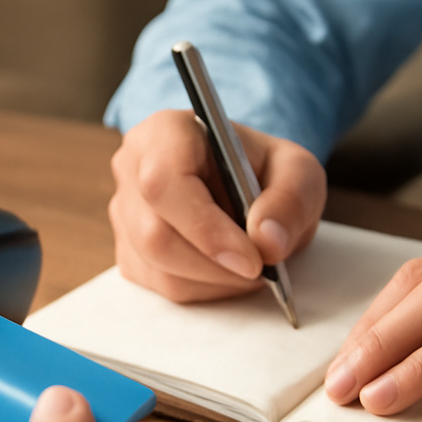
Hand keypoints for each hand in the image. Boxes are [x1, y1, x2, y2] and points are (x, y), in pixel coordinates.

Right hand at [109, 108, 325, 301]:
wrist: (243, 184)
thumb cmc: (262, 170)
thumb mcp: (298, 171)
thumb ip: (291, 199)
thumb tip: (267, 240)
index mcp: (165, 132)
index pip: (163, 182)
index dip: (205, 227)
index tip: (252, 258)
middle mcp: (132, 169)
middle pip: (154, 235)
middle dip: (215, 265)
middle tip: (260, 270)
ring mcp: (124, 212)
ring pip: (158, 267)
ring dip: (214, 280)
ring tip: (250, 265)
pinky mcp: (128, 250)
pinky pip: (159, 285)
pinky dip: (203, 289)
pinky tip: (226, 270)